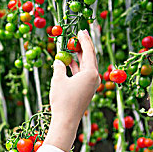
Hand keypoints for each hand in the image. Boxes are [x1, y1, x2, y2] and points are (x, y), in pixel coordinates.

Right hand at [44, 30, 99, 151]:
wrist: (66, 121)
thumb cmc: (62, 100)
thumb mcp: (58, 80)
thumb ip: (59, 67)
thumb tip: (59, 61)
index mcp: (91, 73)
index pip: (89, 51)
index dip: (84, 39)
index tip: (81, 30)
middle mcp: (94, 78)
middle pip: (89, 58)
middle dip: (82, 47)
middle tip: (76, 37)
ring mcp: (91, 85)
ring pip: (86, 66)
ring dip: (78, 57)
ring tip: (70, 48)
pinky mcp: (86, 90)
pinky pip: (83, 74)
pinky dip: (76, 67)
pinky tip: (68, 63)